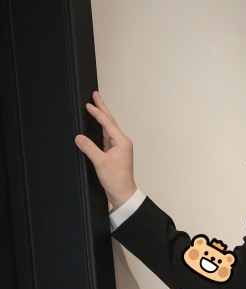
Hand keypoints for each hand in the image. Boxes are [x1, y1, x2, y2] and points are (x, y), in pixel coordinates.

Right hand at [74, 91, 136, 207]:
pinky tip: (96, 126)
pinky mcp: (114, 154)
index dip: (97, 112)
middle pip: (110, 121)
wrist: (123, 194)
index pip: (107, 123)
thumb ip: (88, 148)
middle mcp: (122, 142)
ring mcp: (118, 148)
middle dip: (102, 108)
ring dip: (102, 117)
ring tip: (95, 106)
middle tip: (95, 95)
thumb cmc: (116, 180)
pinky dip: (100, 129)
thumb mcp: (100, 162)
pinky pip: (106, 137)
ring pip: (108, 129)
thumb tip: (79, 137)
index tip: (88, 103)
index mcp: (121, 141)